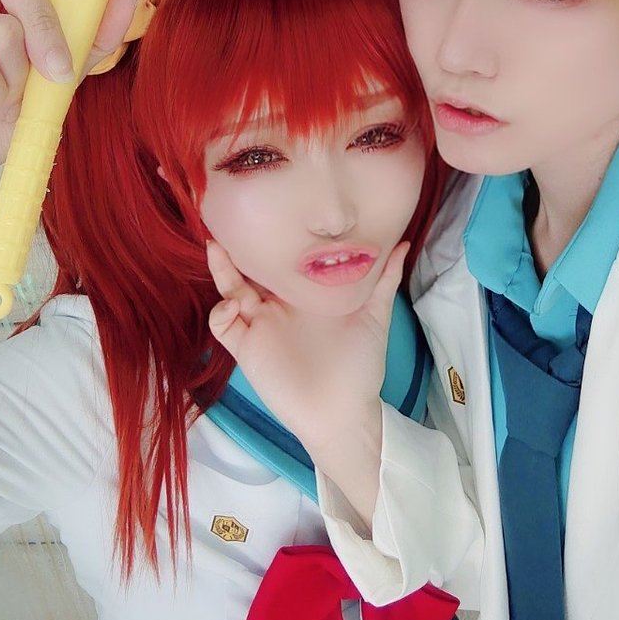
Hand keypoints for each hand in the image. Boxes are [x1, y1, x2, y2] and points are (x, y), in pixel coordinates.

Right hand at [206, 239, 409, 522]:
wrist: (343, 412)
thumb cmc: (359, 364)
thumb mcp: (374, 315)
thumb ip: (384, 280)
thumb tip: (401, 242)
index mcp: (304, 293)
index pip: (283, 258)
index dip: (273, 237)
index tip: (269, 208)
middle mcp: (278, 304)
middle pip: (251, 268)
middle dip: (238, 245)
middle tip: (229, 216)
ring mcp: (260, 324)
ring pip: (231, 290)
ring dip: (222, 269)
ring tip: (217, 247)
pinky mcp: (247, 348)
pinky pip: (223, 325)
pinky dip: (221, 312)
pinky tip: (234, 305)